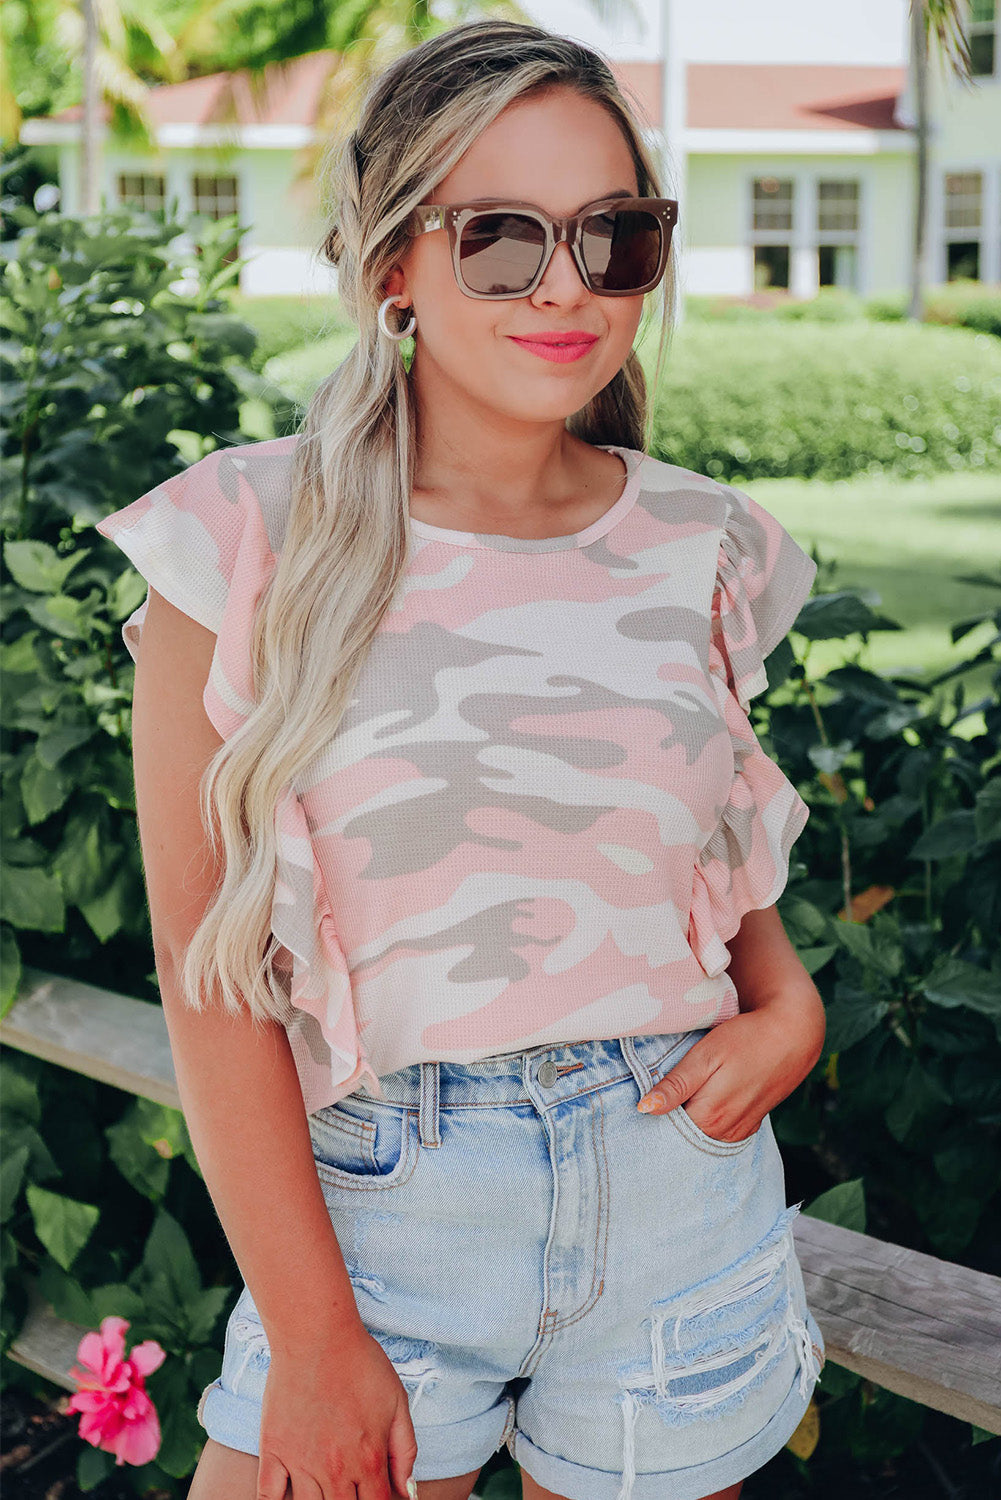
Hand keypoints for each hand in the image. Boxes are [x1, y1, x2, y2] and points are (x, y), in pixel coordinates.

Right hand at [256, 1320, 418, 1498]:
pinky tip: (290, 1497)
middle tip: (350, 1489)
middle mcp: (335, 1470)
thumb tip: (407, 1490)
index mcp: (368, 1459)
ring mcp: (301, 1463)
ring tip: (327, 1490)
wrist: (316, 1336)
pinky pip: (268, 1497)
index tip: (377, 1496)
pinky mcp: (273, 1451)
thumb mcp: (397, 1402)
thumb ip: (404, 1450)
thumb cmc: (359, 1362)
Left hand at [636, 992, 825, 1141]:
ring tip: (684, 1092)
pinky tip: (704, 1099)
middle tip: (660, 1092)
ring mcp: (740, 1130)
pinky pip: (719, 1130)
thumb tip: (644, 1109)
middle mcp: (724, 1131)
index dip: (653, 1113)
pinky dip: (708, 1119)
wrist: (793, 1033)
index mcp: (709, 1116)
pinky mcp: (751, 1124)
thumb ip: (676, 1086)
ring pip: (701, 1132)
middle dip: (669, 1118)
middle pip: (683, 1133)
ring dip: (689, 1118)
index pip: (666, 1129)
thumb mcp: (705, 1056)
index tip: (642, 1098)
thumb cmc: (746, 1039)